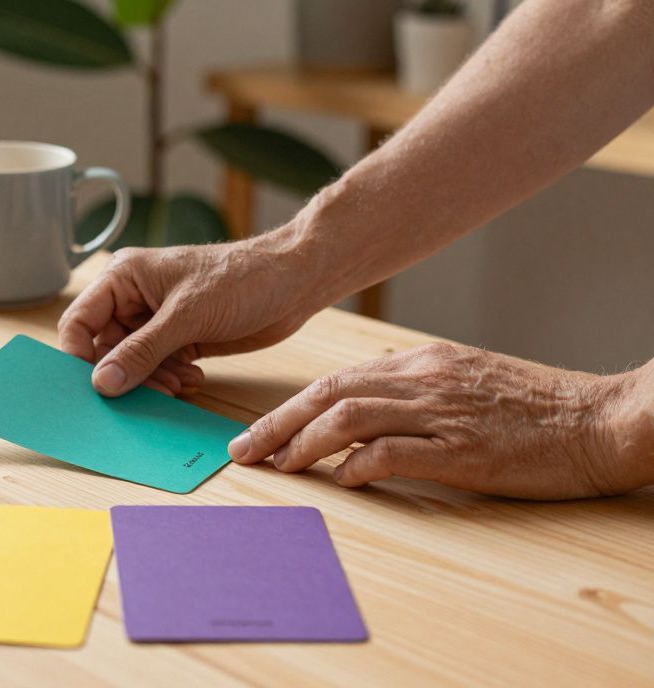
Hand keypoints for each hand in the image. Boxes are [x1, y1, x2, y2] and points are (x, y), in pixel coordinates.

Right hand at [58, 238, 318, 396]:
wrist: (295, 282)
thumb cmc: (242, 278)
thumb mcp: (186, 316)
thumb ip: (141, 351)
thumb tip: (102, 383)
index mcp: (123, 278)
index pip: (79, 322)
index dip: (79, 356)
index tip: (92, 388)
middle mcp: (133, 299)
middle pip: (104, 349)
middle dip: (125, 375)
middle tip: (151, 391)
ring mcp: (156, 320)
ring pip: (132, 364)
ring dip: (152, 381)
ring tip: (179, 384)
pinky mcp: (179, 338)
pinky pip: (158, 368)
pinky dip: (171, 379)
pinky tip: (194, 377)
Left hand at [227, 342, 653, 499]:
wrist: (600, 421)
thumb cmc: (536, 409)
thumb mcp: (466, 382)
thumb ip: (415, 392)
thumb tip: (364, 414)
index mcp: (422, 362)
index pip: (338, 380)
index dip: (292, 407)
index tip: (261, 432)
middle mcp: (424, 380)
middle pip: (328, 393)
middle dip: (276, 423)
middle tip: (241, 450)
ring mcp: (442, 412)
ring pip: (349, 416)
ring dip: (303, 443)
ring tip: (277, 467)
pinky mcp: (462, 449)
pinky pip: (394, 451)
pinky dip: (358, 465)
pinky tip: (340, 481)